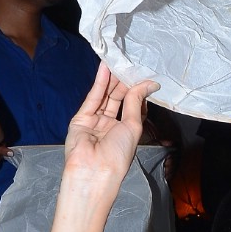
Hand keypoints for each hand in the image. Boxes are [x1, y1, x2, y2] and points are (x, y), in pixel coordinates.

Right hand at [62, 64, 158, 191]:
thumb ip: (135, 101)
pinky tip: (105, 68)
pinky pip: (93, 98)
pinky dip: (100, 83)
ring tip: (118, 62)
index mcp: (127, 131)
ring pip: (105, 97)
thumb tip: (148, 83)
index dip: (138, 91)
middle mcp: (111, 126)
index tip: (145, 76)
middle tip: (130, 65)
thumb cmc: (118, 154)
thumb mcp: (133, 125)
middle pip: (118, 99)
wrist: (95, 169)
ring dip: (112, 80)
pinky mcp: (81, 118)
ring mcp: (96, 122)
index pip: (133, 106)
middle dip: (124, 83)